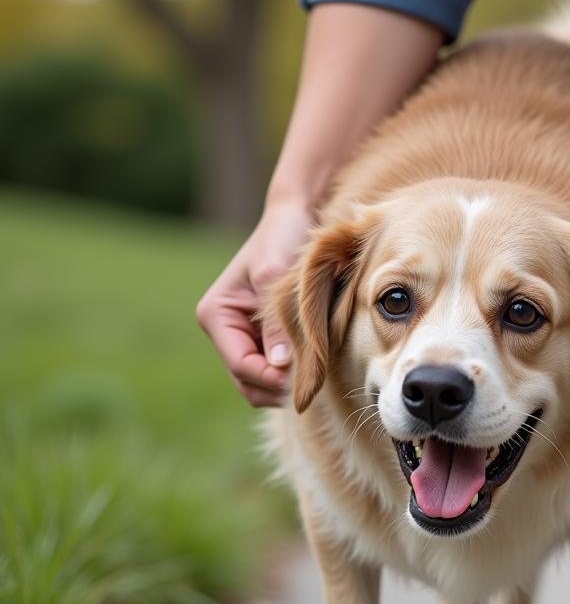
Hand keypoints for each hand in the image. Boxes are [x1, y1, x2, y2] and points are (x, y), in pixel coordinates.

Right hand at [196, 200, 314, 406]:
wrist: (292, 217)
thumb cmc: (281, 237)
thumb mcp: (275, 273)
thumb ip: (275, 320)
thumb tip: (280, 364)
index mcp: (217, 315)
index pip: (241, 365)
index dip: (271, 378)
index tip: (303, 376)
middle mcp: (225, 330)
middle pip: (248, 381)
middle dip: (278, 386)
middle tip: (315, 379)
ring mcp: (244, 336)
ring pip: (261, 381)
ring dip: (287, 382)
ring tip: (319, 370)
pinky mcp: (264, 337)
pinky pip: (276, 369)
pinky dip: (294, 372)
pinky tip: (318, 361)